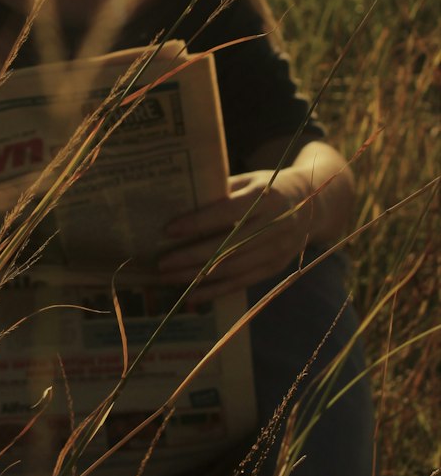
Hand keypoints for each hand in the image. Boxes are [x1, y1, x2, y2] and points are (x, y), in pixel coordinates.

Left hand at [156, 168, 316, 298]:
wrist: (313, 205)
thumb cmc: (269, 188)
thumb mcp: (248, 180)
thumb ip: (220, 191)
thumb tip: (178, 202)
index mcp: (267, 197)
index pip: (227, 212)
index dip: (198, 222)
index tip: (168, 229)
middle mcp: (276, 225)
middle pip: (228, 246)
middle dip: (191, 256)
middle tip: (161, 262)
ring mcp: (278, 249)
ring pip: (233, 268)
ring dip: (198, 276)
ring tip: (168, 278)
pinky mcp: (276, 267)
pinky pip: (242, 283)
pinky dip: (215, 291)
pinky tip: (191, 295)